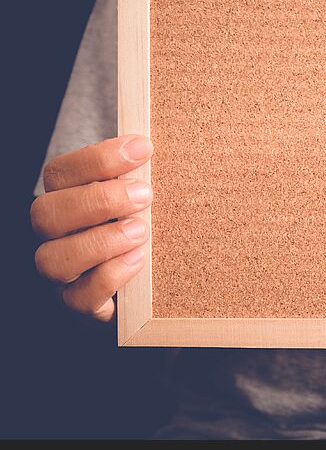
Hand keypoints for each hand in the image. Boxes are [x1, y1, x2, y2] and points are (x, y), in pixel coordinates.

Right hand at [31, 136, 153, 320]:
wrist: (150, 284)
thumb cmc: (145, 225)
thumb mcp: (142, 198)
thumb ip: (140, 176)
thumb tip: (156, 146)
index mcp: (64, 199)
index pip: (60, 173)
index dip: (99, 158)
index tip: (144, 148)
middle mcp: (54, 235)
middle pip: (45, 213)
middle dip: (98, 200)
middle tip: (145, 195)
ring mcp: (62, 272)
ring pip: (51, 259)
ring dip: (100, 242)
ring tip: (141, 231)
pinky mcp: (79, 302)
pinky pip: (78, 297)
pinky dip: (109, 277)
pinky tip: (139, 260)